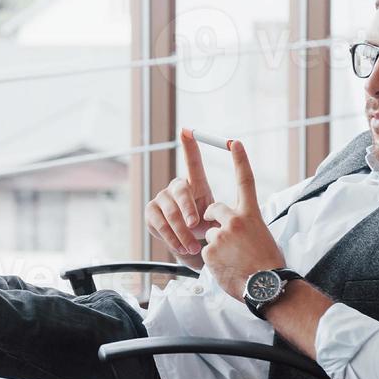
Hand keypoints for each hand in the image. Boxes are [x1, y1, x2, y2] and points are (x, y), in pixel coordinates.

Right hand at [145, 129, 216, 268]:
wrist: (191, 249)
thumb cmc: (207, 229)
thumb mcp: (217, 219)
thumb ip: (221, 212)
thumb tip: (228, 212)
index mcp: (195, 184)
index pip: (192, 162)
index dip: (190, 146)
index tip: (186, 130)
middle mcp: (176, 187)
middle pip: (180, 190)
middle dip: (187, 208)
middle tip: (194, 224)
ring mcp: (161, 198)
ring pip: (170, 212)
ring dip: (182, 232)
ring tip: (193, 247)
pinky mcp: (151, 212)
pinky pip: (160, 224)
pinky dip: (172, 238)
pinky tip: (181, 247)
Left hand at [201, 139, 286, 300]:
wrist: (268, 287)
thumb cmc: (269, 264)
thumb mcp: (261, 235)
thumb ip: (245, 224)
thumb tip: (232, 225)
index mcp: (251, 214)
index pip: (245, 180)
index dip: (239, 160)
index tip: (233, 142)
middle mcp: (235, 220)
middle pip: (213, 209)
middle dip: (213, 219)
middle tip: (228, 238)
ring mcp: (221, 235)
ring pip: (209, 234)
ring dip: (216, 245)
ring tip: (233, 260)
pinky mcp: (209, 250)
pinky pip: (205, 252)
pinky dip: (213, 260)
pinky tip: (227, 268)